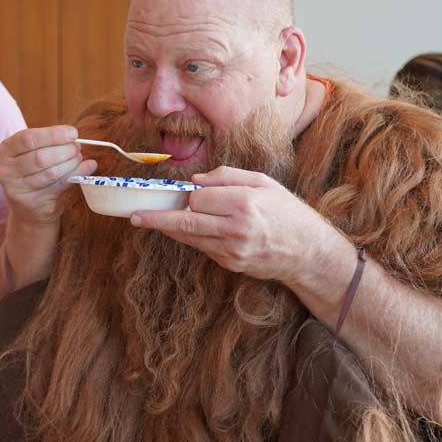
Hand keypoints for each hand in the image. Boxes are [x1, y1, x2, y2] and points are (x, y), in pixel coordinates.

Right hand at [0, 126, 97, 224]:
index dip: (52, 135)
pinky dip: (77, 174)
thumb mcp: (33, 153)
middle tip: (77, 148)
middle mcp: (6, 171)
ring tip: (78, 158)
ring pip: (51, 172)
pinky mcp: (33, 203)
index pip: (28, 139)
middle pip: (40, 157)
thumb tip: (76, 139)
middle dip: (65, 150)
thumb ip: (50, 144)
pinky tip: (88, 168)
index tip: (73, 133)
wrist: (28, 208)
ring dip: (71, 163)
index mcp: (4, 151)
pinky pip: (59, 186)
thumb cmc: (33, 172)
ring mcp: (18, 190)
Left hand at [129, 166, 325, 281]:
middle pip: (186, 222)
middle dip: (157, 218)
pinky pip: (203, 248)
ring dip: (169, 229)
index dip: (190, 194)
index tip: (184, 193)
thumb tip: (195, 182)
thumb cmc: (287, 212)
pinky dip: (194, 238)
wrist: (308, 252)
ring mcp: (232, 250)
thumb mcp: (264, 183)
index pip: (200, 198)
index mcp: (244, 203)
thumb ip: (228, 177)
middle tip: (134, 216)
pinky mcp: (231, 264)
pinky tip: (192, 230)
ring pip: (190, 238)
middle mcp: (236, 229)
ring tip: (146, 220)